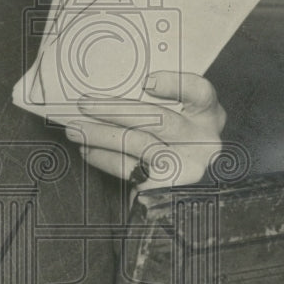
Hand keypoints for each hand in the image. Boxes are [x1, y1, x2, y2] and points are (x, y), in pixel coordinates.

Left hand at [65, 71, 225, 187]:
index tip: (146, 82)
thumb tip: (108, 92)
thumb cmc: (174, 151)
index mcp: (208, 116)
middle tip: (84, 103)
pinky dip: (103, 157)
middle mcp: (204, 140)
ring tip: (75, 130)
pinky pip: (128, 167)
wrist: (183, 202)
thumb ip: (155, 107)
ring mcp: (188, 166)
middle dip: (115, 109)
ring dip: (100, 134)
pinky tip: (87, 150)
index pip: (200, 92)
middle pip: (158, 119)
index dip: (175, 84)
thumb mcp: (175, 125)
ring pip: (137, 142)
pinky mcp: (167, 186)